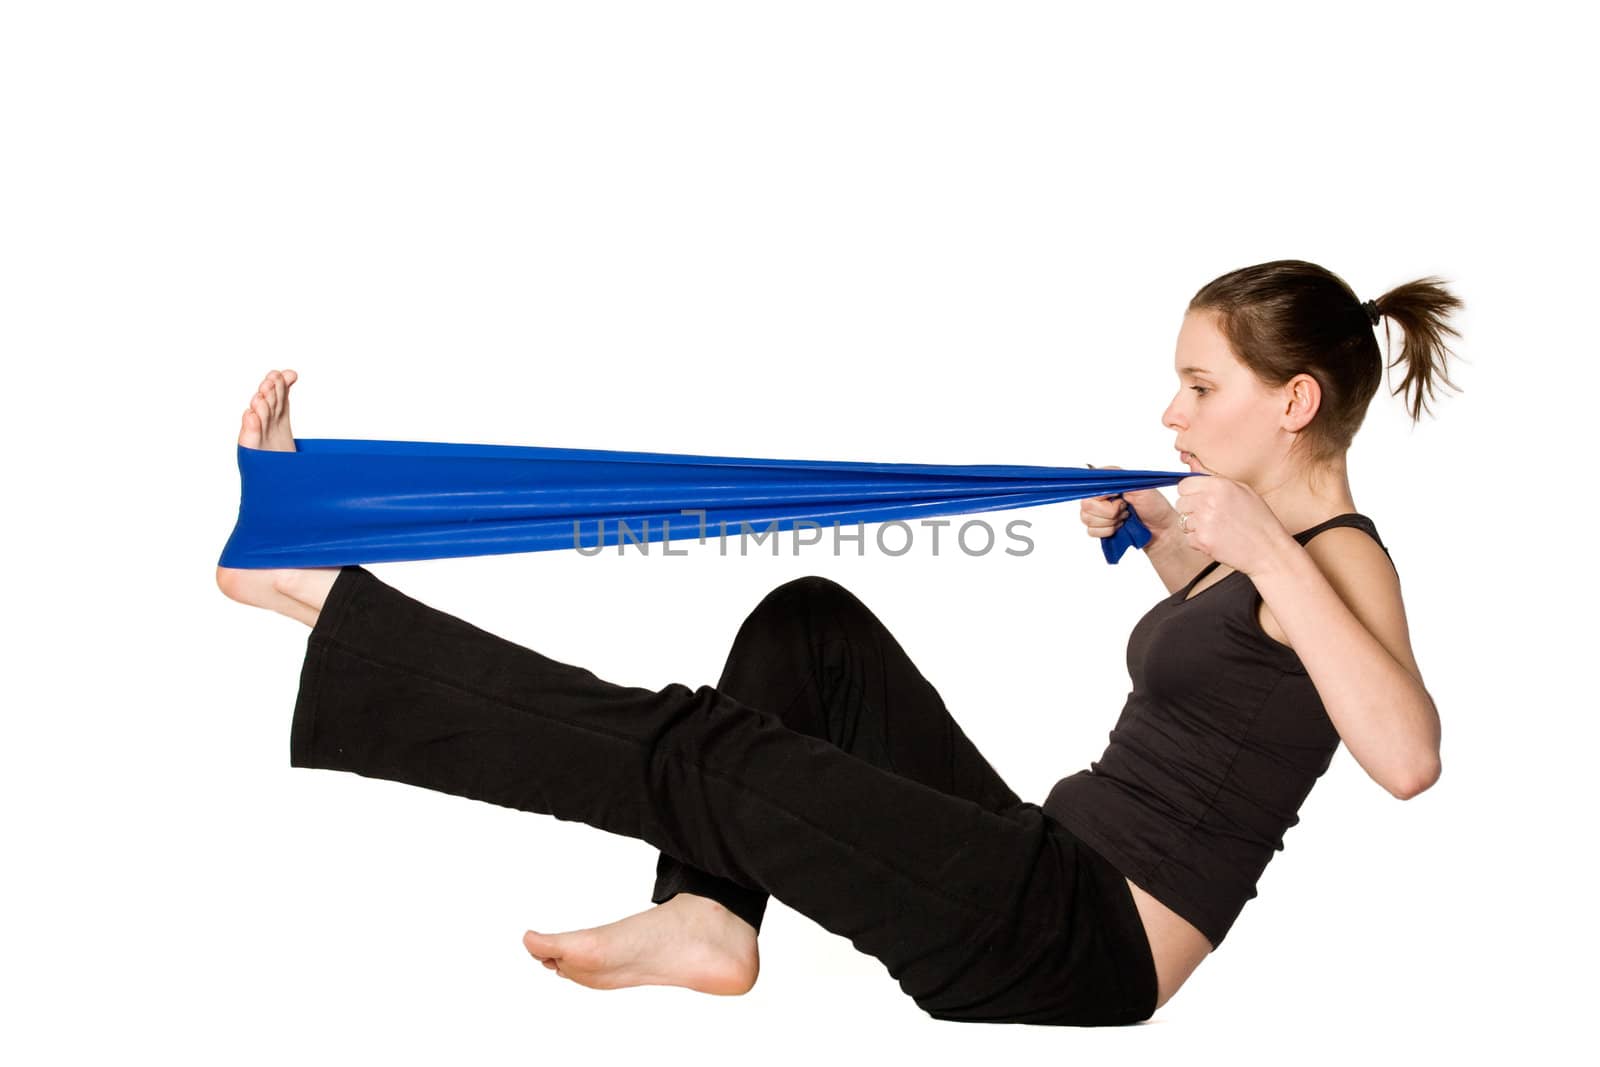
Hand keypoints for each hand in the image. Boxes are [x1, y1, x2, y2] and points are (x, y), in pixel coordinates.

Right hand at [1081, 464, 1179, 540]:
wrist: (1161, 529)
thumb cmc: (1155, 507)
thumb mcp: (1141, 485)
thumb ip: (1118, 477)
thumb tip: (1101, 474)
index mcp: (1108, 483)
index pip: (1090, 487)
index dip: (1104, 497)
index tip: (1120, 499)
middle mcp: (1100, 496)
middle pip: (1086, 506)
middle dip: (1109, 512)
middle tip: (1125, 509)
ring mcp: (1097, 512)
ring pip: (1087, 519)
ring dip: (1110, 522)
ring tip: (1124, 518)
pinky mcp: (1099, 528)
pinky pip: (1091, 531)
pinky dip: (1107, 532)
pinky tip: (1119, 527)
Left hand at [1173, 472, 1291, 575]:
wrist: (1268, 550)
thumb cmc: (1260, 522)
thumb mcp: (1243, 491)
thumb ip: (1216, 482)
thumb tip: (1194, 474)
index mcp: (1218, 485)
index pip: (1184, 485)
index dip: (1189, 493)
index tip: (1196, 499)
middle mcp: (1208, 501)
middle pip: (1180, 503)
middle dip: (1191, 510)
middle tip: (1210, 517)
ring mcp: (1203, 521)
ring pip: (1183, 521)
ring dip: (1195, 526)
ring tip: (1217, 529)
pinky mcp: (1202, 540)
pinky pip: (1189, 538)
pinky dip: (1199, 541)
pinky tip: (1217, 540)